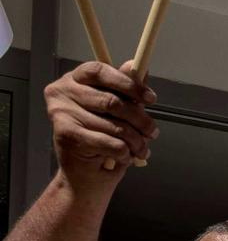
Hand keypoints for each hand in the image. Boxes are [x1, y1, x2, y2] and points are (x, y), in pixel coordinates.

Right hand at [48, 61, 156, 175]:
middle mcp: (62, 92)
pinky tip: (126, 156)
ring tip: (142, 148)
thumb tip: (140, 67)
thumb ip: (126, 89)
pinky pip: (110, 142)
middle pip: (112, 101)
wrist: (84, 173)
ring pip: (115, 125)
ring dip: (136, 141)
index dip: (128, 83)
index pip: (100, 70)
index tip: (151, 98)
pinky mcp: (66, 134)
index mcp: (74, 79)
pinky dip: (125, 152)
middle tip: (152, 132)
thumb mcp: (116, 110)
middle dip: (140, 119)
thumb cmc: (101, 137)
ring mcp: (61, 113)